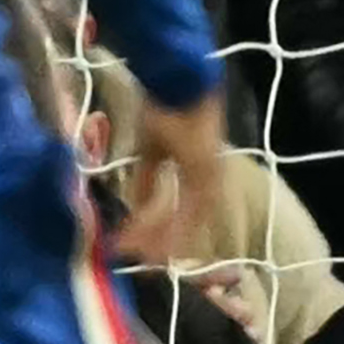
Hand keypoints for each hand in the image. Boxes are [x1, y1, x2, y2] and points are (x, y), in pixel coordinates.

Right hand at [113, 92, 225, 264]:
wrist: (176, 81)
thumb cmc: (163, 108)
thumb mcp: (149, 151)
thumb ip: (146, 181)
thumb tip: (135, 206)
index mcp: (197, 177)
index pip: (178, 214)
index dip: (156, 233)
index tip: (133, 250)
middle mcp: (208, 181)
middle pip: (185, 225)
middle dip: (159, 244)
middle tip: (137, 262)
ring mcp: (210, 176)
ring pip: (187, 221)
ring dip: (162, 239)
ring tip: (139, 256)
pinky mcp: (206, 170)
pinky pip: (188, 207)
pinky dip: (168, 224)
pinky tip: (152, 236)